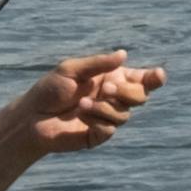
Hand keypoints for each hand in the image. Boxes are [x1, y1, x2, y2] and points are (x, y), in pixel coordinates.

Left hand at [0, 48, 163, 190]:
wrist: (32, 117)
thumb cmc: (50, 90)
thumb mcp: (71, 70)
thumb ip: (98, 63)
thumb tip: (123, 54)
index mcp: (110, 79)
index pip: (140, 79)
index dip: (153, 78)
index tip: (158, 75)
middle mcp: (112, 98)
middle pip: (139, 96)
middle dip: (127, 92)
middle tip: (106, 87)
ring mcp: (107, 117)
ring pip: (126, 114)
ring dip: (107, 107)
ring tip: (83, 104)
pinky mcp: (99, 135)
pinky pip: (111, 128)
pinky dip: (98, 120)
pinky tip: (82, 116)